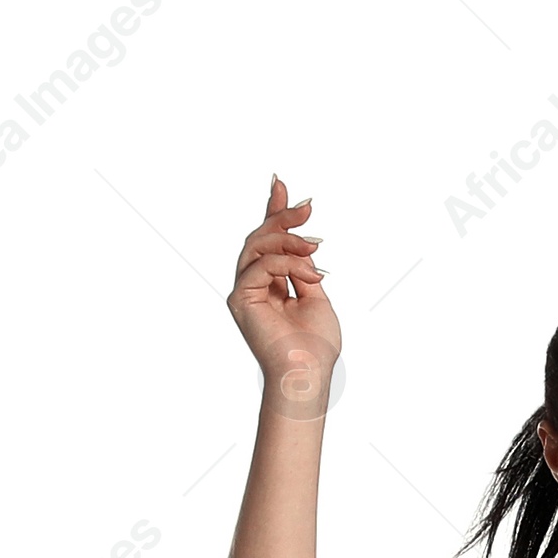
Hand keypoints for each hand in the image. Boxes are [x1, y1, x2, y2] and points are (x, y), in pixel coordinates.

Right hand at [227, 173, 340, 413]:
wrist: (308, 373)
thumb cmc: (315, 346)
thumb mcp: (316, 296)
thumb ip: (304, 267)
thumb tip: (303, 240)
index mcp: (271, 284)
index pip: (268, 241)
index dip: (273, 211)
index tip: (281, 184)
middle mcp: (254, 285)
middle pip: (260, 237)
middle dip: (283, 217)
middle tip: (308, 208)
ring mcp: (245, 292)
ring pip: (257, 246)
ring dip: (288, 240)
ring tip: (315, 246)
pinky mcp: (241, 299)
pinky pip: (261, 265)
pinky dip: (287, 264)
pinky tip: (311, 275)